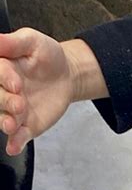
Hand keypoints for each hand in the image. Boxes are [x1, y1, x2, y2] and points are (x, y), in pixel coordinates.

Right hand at [0, 29, 107, 155]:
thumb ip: (13, 42)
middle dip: (6, 102)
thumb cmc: (47, 57)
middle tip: (19, 104)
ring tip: (12, 126)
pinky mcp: (27, 125)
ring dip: (6, 123)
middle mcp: (3, 91)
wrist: (67, 76)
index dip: (4, 78)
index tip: (16, 83)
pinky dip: (15, 142)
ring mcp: (14, 111)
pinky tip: (13, 148)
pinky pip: (18, 136)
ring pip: (3, 119)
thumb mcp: (32, 41)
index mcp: (1, 69)